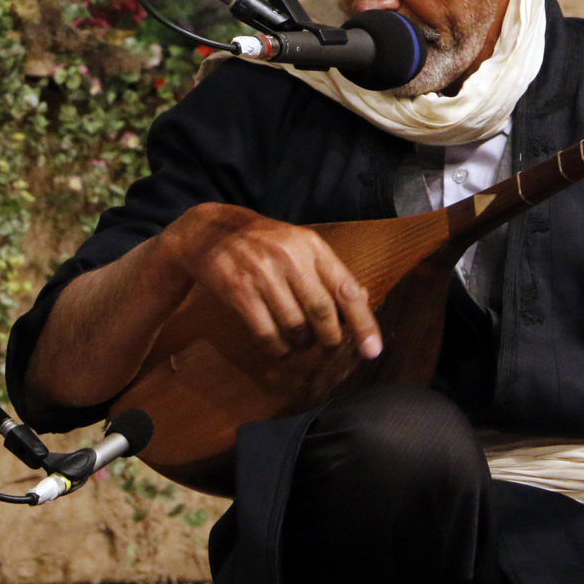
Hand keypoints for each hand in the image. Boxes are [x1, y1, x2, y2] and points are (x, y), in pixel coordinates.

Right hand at [156, 204, 381, 360]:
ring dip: (302, 345)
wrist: (210, 232)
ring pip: (295, 327)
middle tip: (329, 347)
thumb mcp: (300, 246)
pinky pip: (266, 333)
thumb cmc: (265, 243)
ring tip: (300, 344)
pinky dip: (277, 349)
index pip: (346, 289)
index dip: (363, 324)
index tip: (373, 351)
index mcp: (312, 247)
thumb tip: (361, 299)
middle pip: (322, 313)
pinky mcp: (239, 292)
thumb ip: (329, 272)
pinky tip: (279, 348)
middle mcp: (290, 258)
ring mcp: (263, 275)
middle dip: (330, 339)